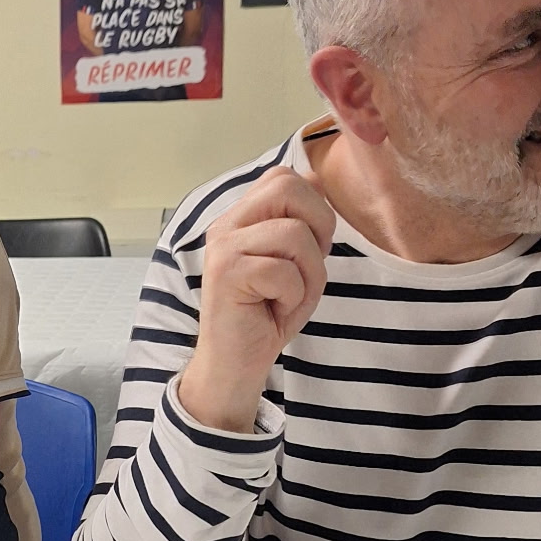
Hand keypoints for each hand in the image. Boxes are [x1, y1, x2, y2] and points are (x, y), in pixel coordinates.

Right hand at [177, 166, 334, 431]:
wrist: (236, 363)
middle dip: (317, 228)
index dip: (313, 207)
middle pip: (288, 189)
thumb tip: (316, 179)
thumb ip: (301, 222)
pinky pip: (283, 270)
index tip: (308, 249)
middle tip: (304, 268)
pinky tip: (275, 309)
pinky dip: (293, 296)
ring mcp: (223, 247)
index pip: (283, 177)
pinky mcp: (226, 272)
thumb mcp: (294, 262)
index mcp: (241, 217)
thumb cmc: (266, 314)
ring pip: (293, 234)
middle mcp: (227, 224)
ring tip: (288, 295)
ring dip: (307, 273)